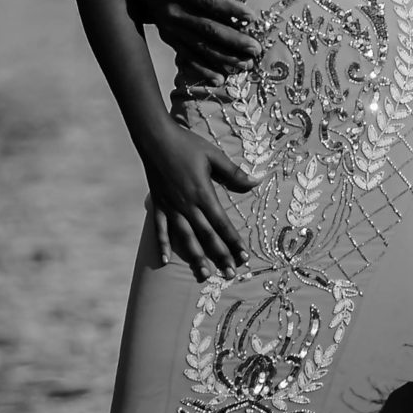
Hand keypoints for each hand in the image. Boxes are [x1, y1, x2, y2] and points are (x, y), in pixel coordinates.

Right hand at [132, 0, 260, 73]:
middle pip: (207, 29)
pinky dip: (203, 69)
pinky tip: (220, 79)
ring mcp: (169, 27)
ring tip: (246, 65)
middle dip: (233, 41)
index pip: (207, 1)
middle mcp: (173, 11)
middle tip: (255, 49)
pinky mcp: (167, 37)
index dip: (229, 9)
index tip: (251, 17)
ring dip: (223, 58)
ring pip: (199, 47)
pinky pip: (187, 55)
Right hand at [142, 124, 260, 278]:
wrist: (155, 138)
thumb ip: (234, 173)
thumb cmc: (186, 144)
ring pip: (185, 237)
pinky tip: (165, 260)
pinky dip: (163, 244)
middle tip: (230, 274)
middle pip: (206, 236)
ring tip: (204, 274)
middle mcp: (187, 206)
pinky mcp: (158, 204)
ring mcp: (171, 207)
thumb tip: (257, 181)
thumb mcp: (214, 156)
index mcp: (203, 194)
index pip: (222, 224)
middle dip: (220, 256)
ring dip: (195, 257)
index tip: (243, 257)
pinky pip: (160, 228)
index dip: (234, 242)